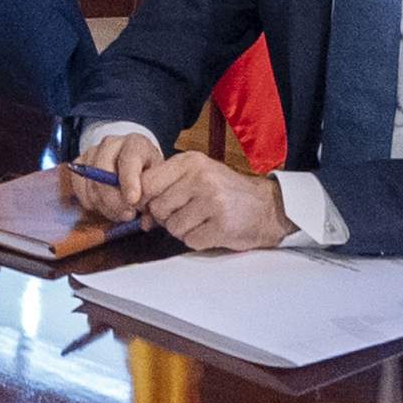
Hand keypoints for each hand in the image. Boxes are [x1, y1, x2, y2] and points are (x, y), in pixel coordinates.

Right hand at [69, 132, 164, 223]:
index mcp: (136, 143)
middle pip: (104, 171)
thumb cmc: (148, 174)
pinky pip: (78, 187)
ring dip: (104, 205)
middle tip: (128, 215)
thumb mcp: (157, 181)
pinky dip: (89, 201)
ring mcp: (93, 151)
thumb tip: (144, 220)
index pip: (130, 160)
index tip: (133, 200)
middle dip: (114, 199)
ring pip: (91, 183)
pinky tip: (103, 206)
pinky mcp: (80, 162)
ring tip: (120, 213)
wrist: (134, 163)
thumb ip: (152, 197)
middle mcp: (112, 143)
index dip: (130, 181)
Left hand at [138, 152, 295, 250]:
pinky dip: (198, 240)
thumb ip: (166, 184)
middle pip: (158, 208)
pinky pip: (190, 241)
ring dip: (184, 230)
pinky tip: (212, 230)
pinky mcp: (221, 225)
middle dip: (167, 218)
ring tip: (202, 220)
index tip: (151, 206)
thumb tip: (136, 206)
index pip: (147, 182)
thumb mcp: (197, 175)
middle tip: (186, 214)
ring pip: (173, 227)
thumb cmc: (225, 192)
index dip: (144, 200)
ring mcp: (212, 201)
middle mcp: (200, 178)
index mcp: (191, 162)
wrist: (265, 207)